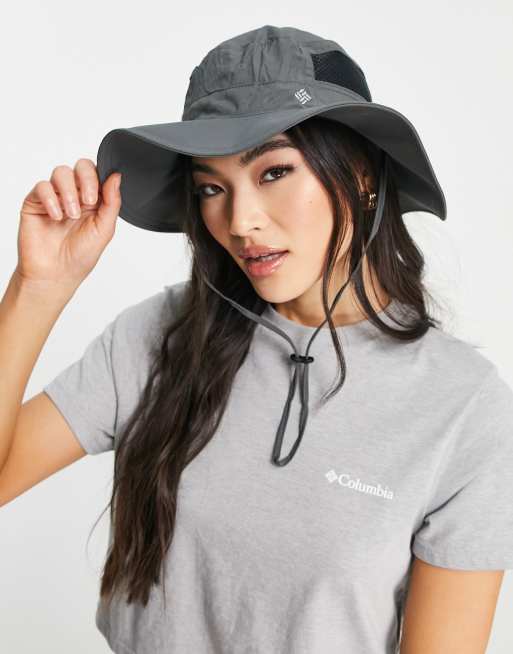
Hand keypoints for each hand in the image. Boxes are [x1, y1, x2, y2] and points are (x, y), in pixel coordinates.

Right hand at [15, 159, 120, 292]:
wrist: (56, 274)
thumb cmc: (80, 255)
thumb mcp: (105, 229)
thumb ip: (112, 202)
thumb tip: (116, 176)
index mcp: (94, 199)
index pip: (98, 173)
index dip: (100, 177)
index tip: (102, 193)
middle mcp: (75, 194)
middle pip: (81, 166)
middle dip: (87, 180)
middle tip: (88, 201)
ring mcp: (55, 196)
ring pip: (61, 172)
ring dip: (69, 193)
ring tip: (71, 215)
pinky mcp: (36, 202)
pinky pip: (42, 187)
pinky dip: (51, 199)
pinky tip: (57, 217)